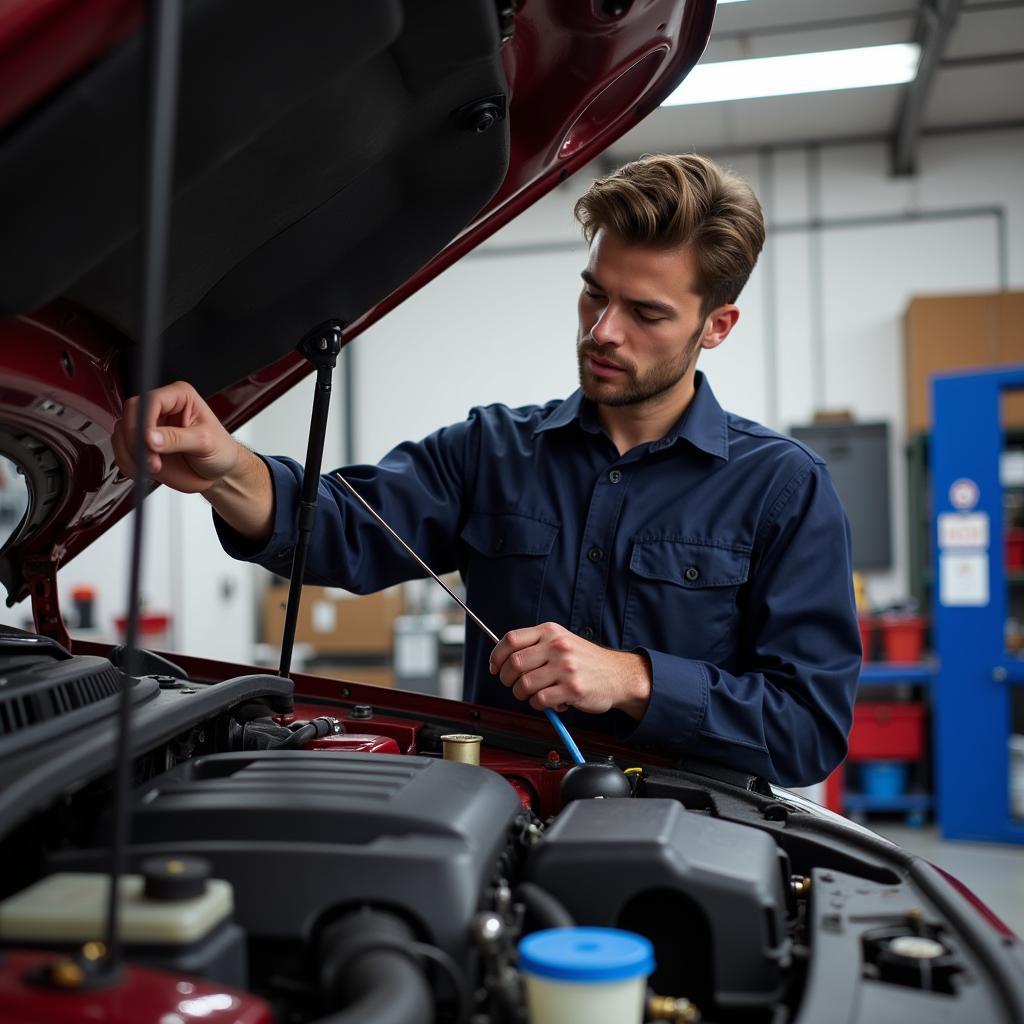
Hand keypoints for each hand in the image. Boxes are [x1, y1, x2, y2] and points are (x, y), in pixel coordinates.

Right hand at [112, 381, 241, 493]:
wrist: (219, 472)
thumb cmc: (220, 451)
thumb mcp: (205, 443)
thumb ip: (177, 439)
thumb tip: (151, 437)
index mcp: (179, 397)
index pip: (150, 400)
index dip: (144, 421)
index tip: (149, 442)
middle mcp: (160, 409)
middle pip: (131, 415)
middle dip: (136, 441)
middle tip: (151, 461)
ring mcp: (148, 427)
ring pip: (122, 434)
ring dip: (132, 455)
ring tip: (154, 468)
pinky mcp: (141, 445)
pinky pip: (122, 451)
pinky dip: (129, 464)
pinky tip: (146, 471)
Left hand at [489, 622, 651, 719]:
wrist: (619, 675)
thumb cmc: (586, 661)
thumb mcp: (562, 641)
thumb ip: (536, 646)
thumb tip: (503, 659)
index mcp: (551, 632)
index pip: (511, 640)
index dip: (497, 656)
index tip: (495, 667)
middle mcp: (557, 647)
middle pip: (513, 664)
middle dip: (507, 679)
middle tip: (514, 685)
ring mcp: (565, 667)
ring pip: (523, 685)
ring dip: (522, 695)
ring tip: (534, 694)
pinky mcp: (572, 689)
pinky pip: (539, 700)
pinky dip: (538, 705)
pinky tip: (549, 702)